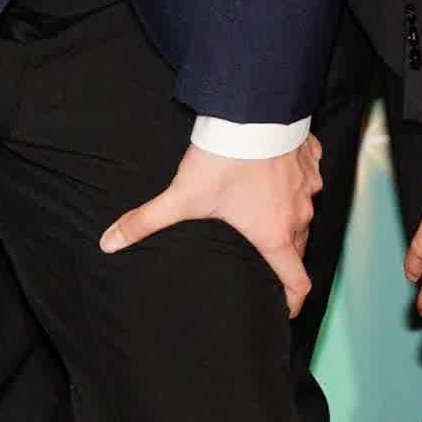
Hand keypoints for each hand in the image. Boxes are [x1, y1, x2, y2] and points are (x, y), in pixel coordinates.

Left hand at [100, 137, 320, 311]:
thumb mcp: (182, 196)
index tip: (285, 309)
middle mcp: (299, 214)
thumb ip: (146, 222)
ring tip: (264, 210)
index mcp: (274, 234)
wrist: (252, 111)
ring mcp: (308, 186)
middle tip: (262, 257)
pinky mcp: (311, 159)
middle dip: (283, 255)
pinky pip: (308, 179)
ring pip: (304, 211)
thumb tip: (110, 243)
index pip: (297, 281)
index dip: (293, 301)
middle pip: (299, 246)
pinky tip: (274, 173)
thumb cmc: (225, 159)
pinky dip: (294, 181)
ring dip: (288, 215)